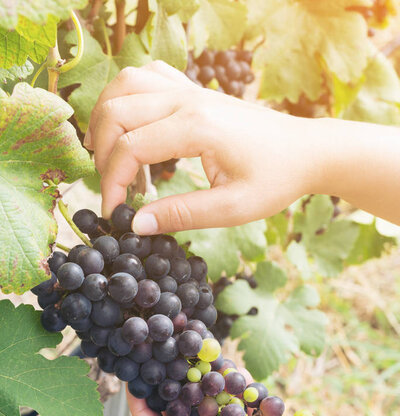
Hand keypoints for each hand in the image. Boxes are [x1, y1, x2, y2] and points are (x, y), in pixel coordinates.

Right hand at [85, 61, 318, 231]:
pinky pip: (148, 76)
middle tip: (112, 186)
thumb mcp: (232, 208)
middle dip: (102, 151)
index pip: (130, 148)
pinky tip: (134, 122)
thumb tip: (137, 224)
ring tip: (110, 152)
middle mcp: (188, 100)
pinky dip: (128, 95)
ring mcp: (191, 89)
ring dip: (107, 116)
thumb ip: (182, 215)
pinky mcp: (195, 89)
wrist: (306, 151)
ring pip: (125, 84)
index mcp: (197, 128)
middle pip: (116, 110)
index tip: (115, 213)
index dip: (112, 183)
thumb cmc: (276, 179)